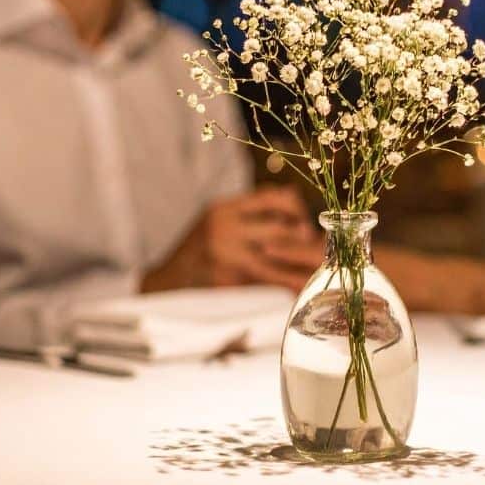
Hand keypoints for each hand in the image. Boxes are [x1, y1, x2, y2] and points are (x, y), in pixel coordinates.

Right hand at [140, 185, 319, 292]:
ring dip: (302, 262)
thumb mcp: (217, 219)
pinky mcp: (227, 281)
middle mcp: (224, 227)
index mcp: (223, 208)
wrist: (167, 282)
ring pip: (279, 255)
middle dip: (304, 240)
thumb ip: (250, 211)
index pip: (272, 197)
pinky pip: (268, 280)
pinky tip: (302, 287)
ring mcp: (225, 255)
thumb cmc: (199, 250)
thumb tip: (295, 202)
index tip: (304, 222)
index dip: (296, 208)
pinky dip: (288, 283)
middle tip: (317, 248)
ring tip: (317, 266)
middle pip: (280, 229)